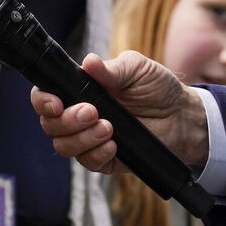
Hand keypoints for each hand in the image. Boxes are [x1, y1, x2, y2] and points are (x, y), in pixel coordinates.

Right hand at [30, 51, 209, 173]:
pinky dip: (97, 154)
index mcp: (80, 90)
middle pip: (50, 125)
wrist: (182, 115)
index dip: (43, 101)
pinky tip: (114, 145)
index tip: (56, 103)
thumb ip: (112, 69)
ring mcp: (89, 138)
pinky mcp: (105, 158)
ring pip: (64, 146)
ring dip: (82, 138)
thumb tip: (88, 62)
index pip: (46, 96)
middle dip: (67, 120)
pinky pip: (87, 163)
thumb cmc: (157, 87)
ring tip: (108, 127)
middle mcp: (79, 115)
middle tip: (92, 112)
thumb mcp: (137, 68)